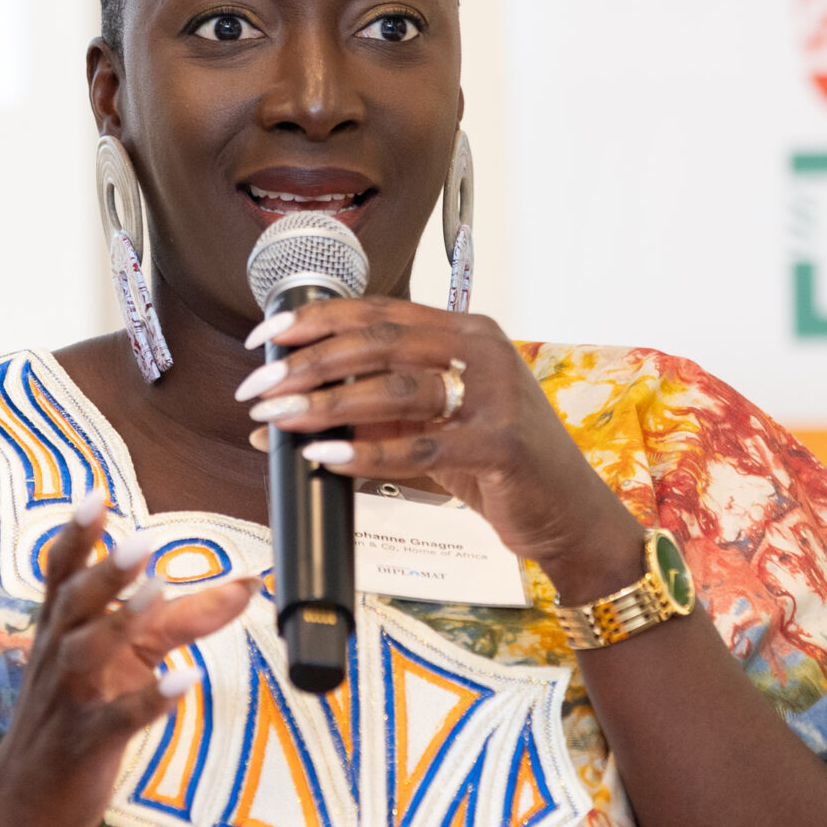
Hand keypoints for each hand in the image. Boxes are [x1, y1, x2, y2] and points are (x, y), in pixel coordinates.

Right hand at [0, 491, 254, 826]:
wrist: (26, 800)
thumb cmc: (79, 711)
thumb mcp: (128, 657)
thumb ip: (182, 617)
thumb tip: (246, 582)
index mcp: (60, 627)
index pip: (61, 573)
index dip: (75, 535)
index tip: (96, 496)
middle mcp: (57, 655)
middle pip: (74, 604)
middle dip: (104, 571)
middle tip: (140, 539)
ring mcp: (68, 700)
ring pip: (85, 654)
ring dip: (120, 621)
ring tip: (157, 592)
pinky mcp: (85, 744)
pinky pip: (117, 719)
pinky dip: (150, 699)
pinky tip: (185, 679)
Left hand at [238, 299, 646, 604]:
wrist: (568, 515)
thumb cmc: (497, 467)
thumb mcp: (431, 429)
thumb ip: (371, 418)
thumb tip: (279, 424)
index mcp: (466, 332)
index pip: (377, 311)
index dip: (315, 320)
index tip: (263, 339)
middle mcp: (483, 350)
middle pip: (378, 343)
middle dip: (308, 363)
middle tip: (258, 387)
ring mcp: (497, 396)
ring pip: (395, 388)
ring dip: (327, 404)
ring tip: (279, 420)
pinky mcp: (501, 446)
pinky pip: (421, 446)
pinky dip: (367, 454)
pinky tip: (325, 459)